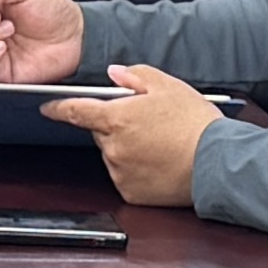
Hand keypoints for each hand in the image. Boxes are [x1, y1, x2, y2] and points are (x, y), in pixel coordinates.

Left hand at [40, 67, 220, 207]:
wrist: (219, 162)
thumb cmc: (196, 124)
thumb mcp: (168, 86)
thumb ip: (135, 74)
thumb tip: (114, 73)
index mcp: (116, 118)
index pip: (74, 111)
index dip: (58, 108)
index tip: (47, 107)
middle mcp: (113, 147)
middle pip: (101, 133)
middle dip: (116, 126)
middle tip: (147, 123)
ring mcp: (121, 172)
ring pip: (114, 154)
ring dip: (127, 148)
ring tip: (160, 144)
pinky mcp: (132, 193)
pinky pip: (126, 176)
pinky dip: (137, 170)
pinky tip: (160, 162)